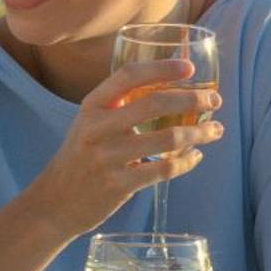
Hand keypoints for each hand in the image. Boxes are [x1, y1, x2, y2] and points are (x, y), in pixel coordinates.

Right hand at [29, 58, 223, 236]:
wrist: (54, 202)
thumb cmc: (80, 157)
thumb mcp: (89, 123)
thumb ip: (119, 105)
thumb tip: (170, 88)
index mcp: (92, 106)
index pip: (129, 75)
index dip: (161, 68)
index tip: (189, 68)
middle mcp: (98, 128)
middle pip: (154, 104)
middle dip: (192, 99)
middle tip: (214, 100)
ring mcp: (107, 158)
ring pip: (167, 139)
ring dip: (199, 133)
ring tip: (215, 130)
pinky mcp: (118, 185)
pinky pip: (164, 170)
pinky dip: (187, 162)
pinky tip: (195, 157)